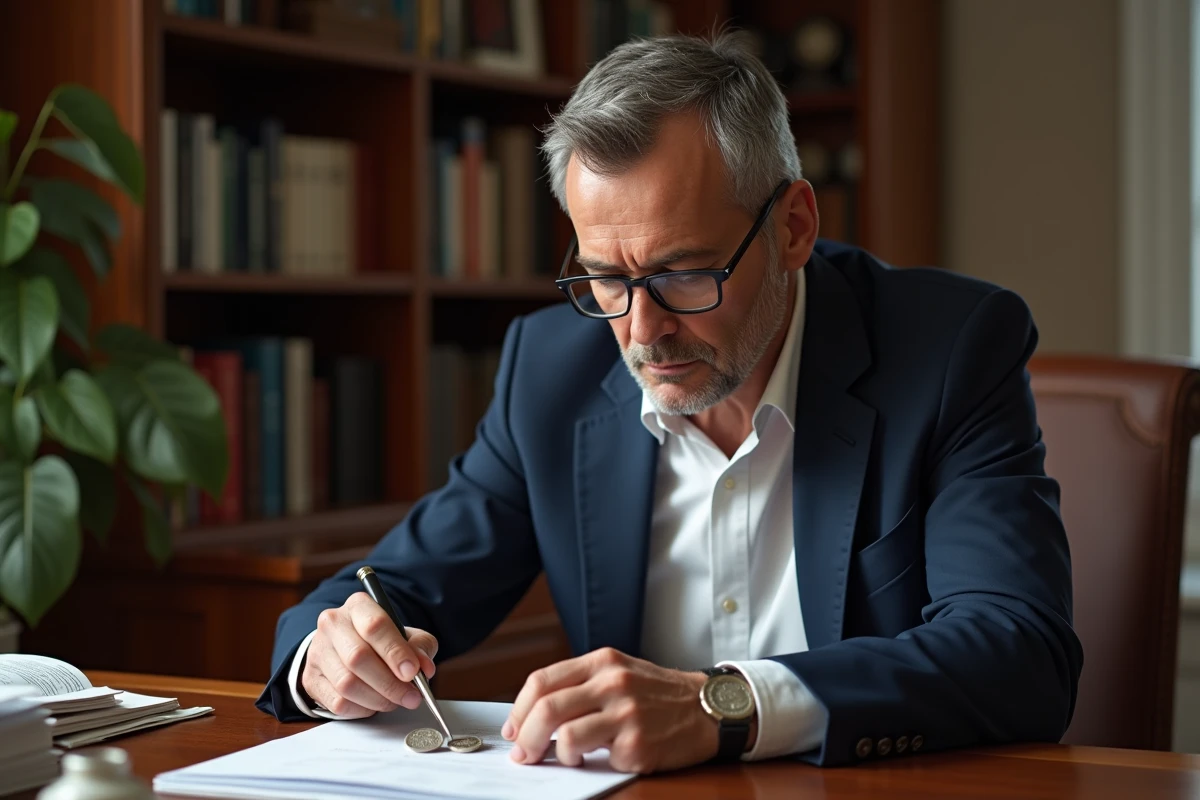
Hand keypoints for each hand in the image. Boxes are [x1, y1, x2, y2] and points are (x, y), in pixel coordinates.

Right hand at [301, 591, 437, 717]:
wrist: (346, 647)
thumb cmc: (380, 641)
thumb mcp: (406, 635)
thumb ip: (420, 647)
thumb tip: (424, 668)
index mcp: (358, 606)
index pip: (375, 626)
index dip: (395, 652)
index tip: (412, 672)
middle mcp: (333, 624)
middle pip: (358, 657)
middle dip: (390, 683)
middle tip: (411, 696)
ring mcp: (318, 651)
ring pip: (347, 683)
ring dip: (378, 699)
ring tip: (395, 701)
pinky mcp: (310, 679)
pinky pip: (338, 703)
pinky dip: (362, 709)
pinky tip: (373, 704)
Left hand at [501, 647, 737, 773]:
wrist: (707, 709)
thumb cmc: (658, 694)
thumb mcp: (620, 671)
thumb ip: (580, 684)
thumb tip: (534, 714)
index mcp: (602, 662)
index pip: (542, 681)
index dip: (519, 709)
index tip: (513, 729)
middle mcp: (613, 683)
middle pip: (547, 709)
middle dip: (525, 738)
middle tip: (523, 754)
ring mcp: (626, 714)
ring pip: (565, 737)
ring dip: (556, 755)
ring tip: (567, 757)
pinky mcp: (638, 745)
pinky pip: (599, 759)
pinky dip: (595, 764)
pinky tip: (607, 757)